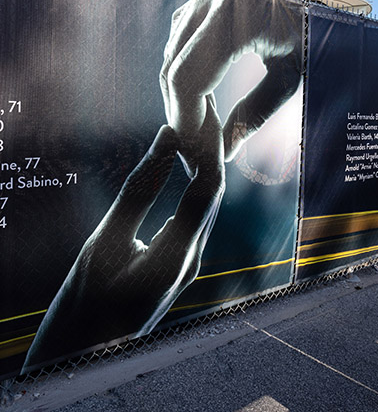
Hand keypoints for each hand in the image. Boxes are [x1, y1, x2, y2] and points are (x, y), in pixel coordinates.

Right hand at [22, 107, 223, 371]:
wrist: (85, 348)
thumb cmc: (87, 300)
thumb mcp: (107, 241)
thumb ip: (139, 190)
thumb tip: (167, 139)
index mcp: (177, 256)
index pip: (208, 187)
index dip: (207, 145)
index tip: (201, 109)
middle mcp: (193, 258)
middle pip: (214, 191)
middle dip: (212, 146)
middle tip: (204, 106)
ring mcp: (190, 261)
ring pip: (208, 201)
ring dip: (205, 161)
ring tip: (198, 123)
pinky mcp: (181, 260)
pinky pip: (197, 211)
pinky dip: (194, 180)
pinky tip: (187, 160)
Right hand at [160, 0, 302, 166]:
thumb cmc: (311, 30)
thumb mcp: (290, 75)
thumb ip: (255, 114)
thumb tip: (223, 151)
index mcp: (234, 16)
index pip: (187, 78)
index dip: (185, 120)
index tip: (195, 151)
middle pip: (172, 70)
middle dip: (180, 114)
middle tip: (196, 148)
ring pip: (170, 59)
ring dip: (180, 97)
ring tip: (204, 127)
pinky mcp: (199, 1)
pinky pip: (178, 45)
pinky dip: (184, 75)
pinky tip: (202, 99)